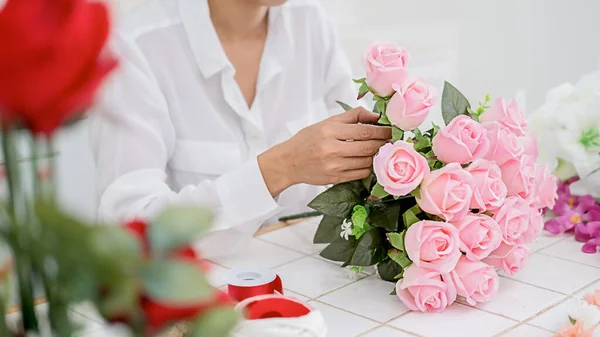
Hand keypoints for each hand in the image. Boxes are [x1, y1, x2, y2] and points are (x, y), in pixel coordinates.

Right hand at [259, 107, 390, 195]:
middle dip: (384, 144)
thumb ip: (352, 117)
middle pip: (369, 147)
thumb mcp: (327, 122)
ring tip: (383, 150)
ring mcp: (334, 166)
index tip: (392, 130)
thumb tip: (376, 117)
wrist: (289, 162)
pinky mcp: (335, 179)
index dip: (382, 131)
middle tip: (393, 141)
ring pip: (367, 162)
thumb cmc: (308, 140)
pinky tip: (370, 162)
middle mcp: (332, 149)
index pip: (365, 131)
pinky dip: (369, 167)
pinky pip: (360, 174)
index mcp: (330, 131)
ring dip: (378, 156)